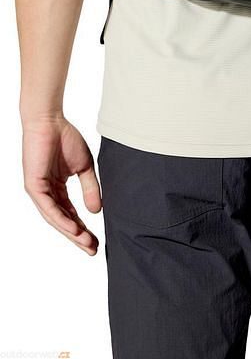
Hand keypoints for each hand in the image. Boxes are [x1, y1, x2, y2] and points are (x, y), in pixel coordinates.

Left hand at [21, 114, 101, 254]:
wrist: (50, 121)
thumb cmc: (65, 138)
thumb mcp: (84, 167)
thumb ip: (90, 188)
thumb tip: (97, 211)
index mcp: (57, 188)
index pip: (70, 214)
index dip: (83, 228)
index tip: (97, 241)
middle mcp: (47, 193)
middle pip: (63, 221)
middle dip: (78, 236)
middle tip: (93, 249)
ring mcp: (39, 191)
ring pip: (55, 218)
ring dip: (71, 232)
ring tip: (86, 243)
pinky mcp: (34, 186)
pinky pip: (48, 208)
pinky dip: (61, 219)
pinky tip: (73, 229)